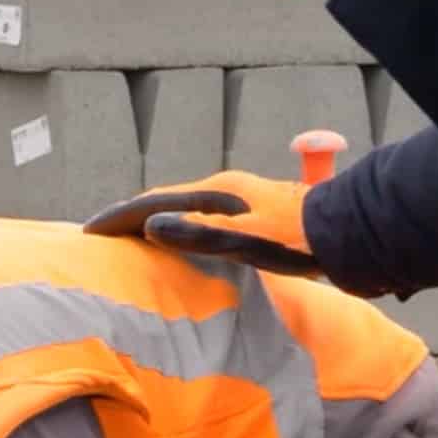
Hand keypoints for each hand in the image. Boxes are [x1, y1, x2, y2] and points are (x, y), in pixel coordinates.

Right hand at [81, 171, 320, 278]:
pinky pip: (201, 222)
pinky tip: (183, 246)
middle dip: (130, 218)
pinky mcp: (253, 218)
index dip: (120, 217)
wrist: (347, 235)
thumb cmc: (298, 241)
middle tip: (100, 235)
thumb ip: (199, 234)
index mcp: (217, 191)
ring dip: (154, 225)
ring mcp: (239, 202)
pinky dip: (179, 232)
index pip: (154, 202)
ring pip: (184, 212)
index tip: (89, 230)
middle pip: (165, 203)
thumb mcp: (246, 240)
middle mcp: (225, 190)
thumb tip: (152, 225)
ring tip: (130, 241)